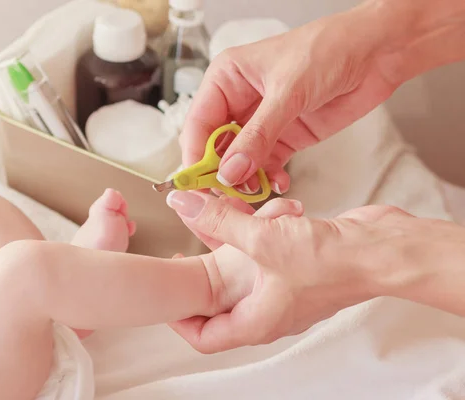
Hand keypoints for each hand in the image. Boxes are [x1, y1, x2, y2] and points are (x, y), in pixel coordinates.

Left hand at [167, 191, 464, 352]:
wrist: (381, 251)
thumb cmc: (331, 262)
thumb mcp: (262, 238)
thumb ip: (218, 220)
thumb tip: (183, 205)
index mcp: (255, 321)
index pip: (204, 338)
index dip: (180, 321)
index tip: (166, 294)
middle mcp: (269, 311)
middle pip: (223, 296)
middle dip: (210, 262)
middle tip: (197, 239)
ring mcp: (285, 289)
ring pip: (247, 263)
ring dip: (245, 234)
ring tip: (251, 213)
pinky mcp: (298, 266)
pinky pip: (270, 248)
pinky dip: (269, 227)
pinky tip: (284, 209)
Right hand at [180, 0, 464, 192]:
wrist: (377, 52)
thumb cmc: (329, 50)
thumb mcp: (288, 92)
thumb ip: (258, 136)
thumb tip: (229, 171)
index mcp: (227, 79)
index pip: (199, 123)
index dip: (196, 155)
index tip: (199, 184)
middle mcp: (239, 101)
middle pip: (216, 146)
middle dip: (221, 172)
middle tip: (228, 196)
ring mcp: (262, 122)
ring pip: (240, 160)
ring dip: (245, 179)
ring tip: (256, 192)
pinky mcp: (285, 137)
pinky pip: (266, 164)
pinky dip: (268, 178)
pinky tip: (278, 183)